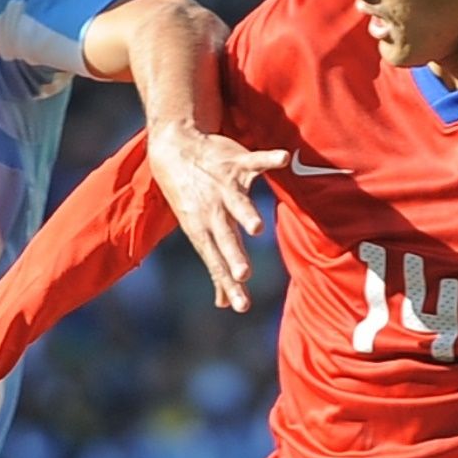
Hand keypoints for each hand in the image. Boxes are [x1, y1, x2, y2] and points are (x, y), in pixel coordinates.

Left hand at [145, 120, 288, 312]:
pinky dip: (268, 159)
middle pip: (224, 238)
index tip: (241, 306)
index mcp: (205, 232)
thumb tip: (224, 305)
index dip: (228, 284)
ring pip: (237, 203)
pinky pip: (255, 161)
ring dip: (246, 214)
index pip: (217, 263)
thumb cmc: (193, 200)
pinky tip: (283, 159)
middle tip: (244, 275)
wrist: (174, 151)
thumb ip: (218, 269)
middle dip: (234, 256)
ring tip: (257, 228)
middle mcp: (214, 213)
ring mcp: (224, 187)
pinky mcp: (236, 163)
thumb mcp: (200, 236)